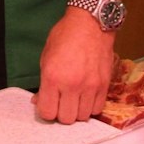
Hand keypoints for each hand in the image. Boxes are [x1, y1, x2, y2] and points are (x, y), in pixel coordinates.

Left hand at [35, 8, 115, 124]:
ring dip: (77, 111)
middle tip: (61, 102)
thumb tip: (39, 101)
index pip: (47, 112)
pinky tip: (86, 97)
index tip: (48, 104)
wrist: (91, 24)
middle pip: (66, 119)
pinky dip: (90, 107)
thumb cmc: (65, 36)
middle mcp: (71, 85)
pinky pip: (97, 109)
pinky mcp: (104, 85)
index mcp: (52, 77)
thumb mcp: (46, 57)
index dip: (46, 111)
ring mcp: (90, 86)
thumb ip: (43, 83)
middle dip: (61, 113)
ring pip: (83, 117)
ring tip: (75, 99)